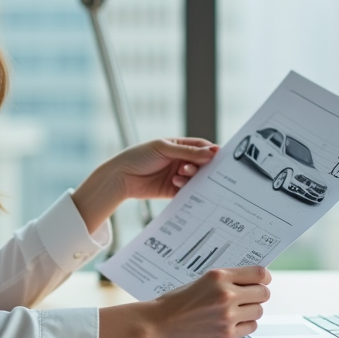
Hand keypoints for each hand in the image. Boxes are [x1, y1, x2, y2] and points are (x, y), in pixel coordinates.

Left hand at [72, 138, 218, 231]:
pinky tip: (177, 184)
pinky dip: (186, 189)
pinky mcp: (172, 191)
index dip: (211, 151)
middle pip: (201, 164)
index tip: (218, 156)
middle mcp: (180, 161)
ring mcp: (177, 176)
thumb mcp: (163, 149)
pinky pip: (187, 191)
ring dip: (192, 176)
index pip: (201, 147)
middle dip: (204, 166)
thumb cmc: (139, 156)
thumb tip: (212, 152)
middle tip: (202, 168)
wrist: (120, 177)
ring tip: (180, 174)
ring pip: (195, 178)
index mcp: (179, 146)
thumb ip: (188, 152)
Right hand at [97, 266, 271, 337]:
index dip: (263, 278)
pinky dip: (244, 325)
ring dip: (250, 311)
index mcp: (219, 277)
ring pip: (258, 311)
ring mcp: (228, 316)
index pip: (259, 274)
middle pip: (263, 293)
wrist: (157, 324)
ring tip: (236, 311)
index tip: (262, 281)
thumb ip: (225, 281)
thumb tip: (250, 282)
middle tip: (249, 298)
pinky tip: (231, 323)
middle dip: (258, 295)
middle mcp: (226, 295)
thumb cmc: (175, 302)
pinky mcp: (226, 335)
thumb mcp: (201, 282)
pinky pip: (250, 327)